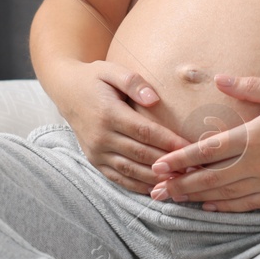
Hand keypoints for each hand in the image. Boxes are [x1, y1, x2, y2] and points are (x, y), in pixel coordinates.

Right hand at [48, 59, 194, 193]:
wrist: (65, 90)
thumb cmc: (94, 78)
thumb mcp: (112, 70)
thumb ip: (133, 82)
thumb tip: (154, 99)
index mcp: (108, 114)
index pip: (144, 132)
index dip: (168, 142)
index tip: (190, 147)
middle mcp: (100, 137)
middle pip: (140, 154)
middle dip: (168, 163)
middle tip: (193, 168)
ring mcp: (96, 152)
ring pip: (131, 171)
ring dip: (156, 178)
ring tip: (181, 181)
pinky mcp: (94, 161)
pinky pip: (118, 178)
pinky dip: (138, 186)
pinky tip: (157, 188)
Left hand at [148, 74, 259, 211]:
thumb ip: (249, 87)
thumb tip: (221, 79)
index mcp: (254, 137)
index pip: (207, 151)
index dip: (180, 160)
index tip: (159, 165)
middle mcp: (257, 163)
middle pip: (210, 178)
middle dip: (181, 184)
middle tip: (157, 189)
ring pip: (225, 194)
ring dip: (198, 197)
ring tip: (176, 199)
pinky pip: (247, 204)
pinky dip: (226, 207)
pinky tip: (211, 207)